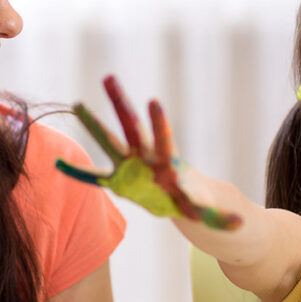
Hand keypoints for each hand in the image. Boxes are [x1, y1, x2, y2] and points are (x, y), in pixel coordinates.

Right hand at [57, 75, 240, 229]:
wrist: (180, 198)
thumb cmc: (193, 199)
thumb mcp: (207, 211)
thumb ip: (221, 218)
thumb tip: (242, 224)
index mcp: (166, 161)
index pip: (162, 139)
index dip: (159, 123)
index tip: (153, 101)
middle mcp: (145, 156)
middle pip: (132, 128)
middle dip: (121, 104)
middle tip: (108, 77)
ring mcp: (129, 165)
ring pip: (109, 141)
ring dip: (93, 124)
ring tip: (77, 102)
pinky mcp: (118, 181)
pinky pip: (94, 177)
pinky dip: (78, 174)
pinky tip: (58, 163)